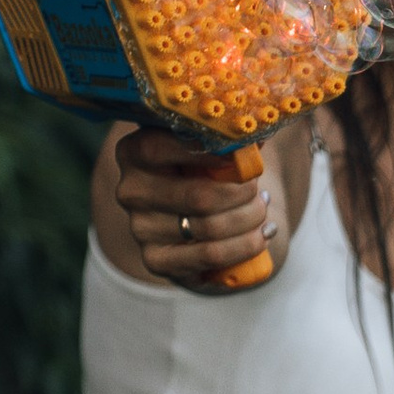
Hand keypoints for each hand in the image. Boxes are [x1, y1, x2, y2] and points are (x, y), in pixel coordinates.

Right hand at [113, 129, 275, 289]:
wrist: (197, 226)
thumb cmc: (204, 175)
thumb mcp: (208, 150)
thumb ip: (228, 138)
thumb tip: (260, 133)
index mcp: (133, 152)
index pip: (160, 148)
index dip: (206, 152)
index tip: (240, 156)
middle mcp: (130, 190)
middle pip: (199, 196)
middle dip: (243, 194)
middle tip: (261, 192)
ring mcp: (140, 228)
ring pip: (211, 227)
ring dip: (250, 219)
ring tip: (263, 210)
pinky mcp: (156, 260)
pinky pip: (211, 255)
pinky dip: (246, 245)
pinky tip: (263, 235)